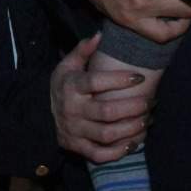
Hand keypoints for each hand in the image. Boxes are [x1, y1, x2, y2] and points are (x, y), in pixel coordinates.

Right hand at [50, 34, 149, 161]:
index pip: (96, 82)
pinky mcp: (77, 147)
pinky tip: (134, 143)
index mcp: (71, 86)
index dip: (119, 80)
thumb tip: (100, 35)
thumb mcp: (67, 65)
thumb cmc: (63, 86)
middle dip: (132, 108)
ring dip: (130, 129)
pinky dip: (118, 152)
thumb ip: (82, 50)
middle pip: (106, 112)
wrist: (40, 114)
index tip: (139, 77)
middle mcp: (73, 110)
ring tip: (146, 120)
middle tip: (150, 102)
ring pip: (106, 134)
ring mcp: (74, 131)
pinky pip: (99, 154)